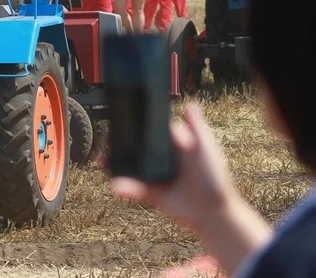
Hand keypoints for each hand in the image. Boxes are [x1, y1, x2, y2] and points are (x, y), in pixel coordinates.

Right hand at [109, 101, 237, 230]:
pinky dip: (123, 186)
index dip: (137, 124)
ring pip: (130, 166)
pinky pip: (133, 187)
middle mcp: (162, 158)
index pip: (151, 130)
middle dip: (118, 143)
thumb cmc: (215, 178)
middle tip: (105, 139)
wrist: (214, 212)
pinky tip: (116, 185)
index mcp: (174, 144)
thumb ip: (196, 128)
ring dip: (113, 163)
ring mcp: (155, 175)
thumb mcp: (206, 149)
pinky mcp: (151, 192)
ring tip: (101, 160)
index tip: (121, 116)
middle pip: (136, 147)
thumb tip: (189, 102)